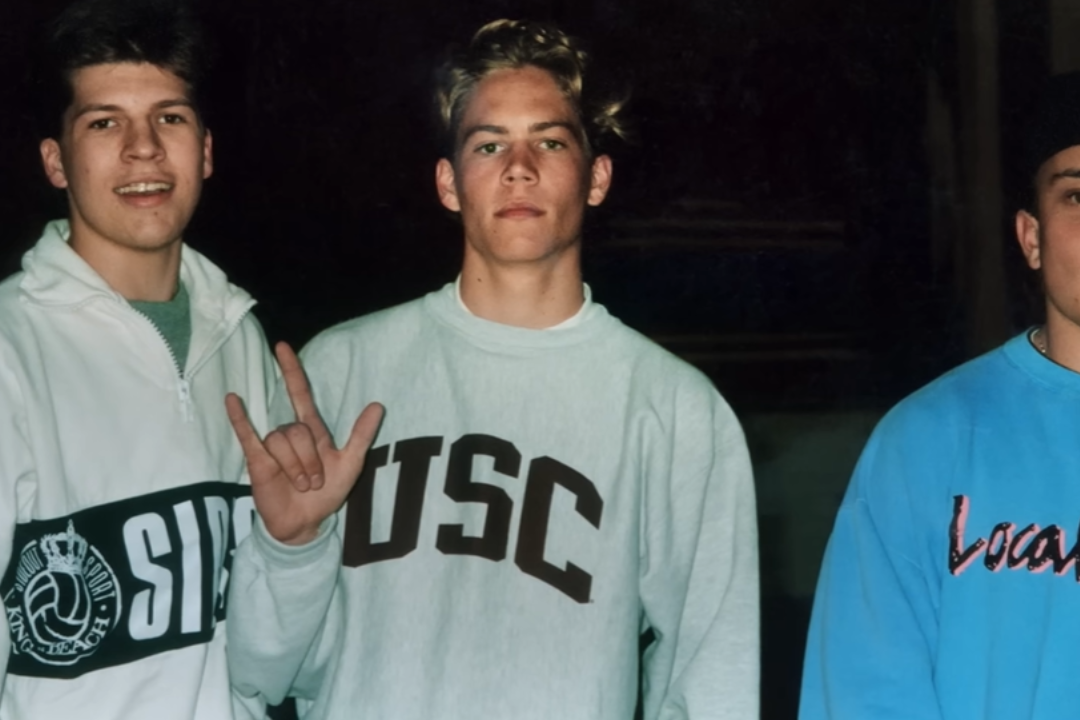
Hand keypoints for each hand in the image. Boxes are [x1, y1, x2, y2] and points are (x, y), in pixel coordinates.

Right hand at [226, 341, 383, 544]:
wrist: (306, 523)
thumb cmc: (327, 493)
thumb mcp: (351, 464)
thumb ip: (362, 435)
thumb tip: (378, 404)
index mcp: (313, 431)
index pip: (299, 393)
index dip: (292, 370)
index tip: (282, 346)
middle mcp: (290, 434)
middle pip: (297, 429)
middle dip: (309, 459)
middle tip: (314, 482)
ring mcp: (272, 447)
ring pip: (280, 441)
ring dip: (295, 467)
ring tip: (300, 485)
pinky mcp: (257, 461)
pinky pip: (247, 435)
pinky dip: (240, 418)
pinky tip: (232, 400)